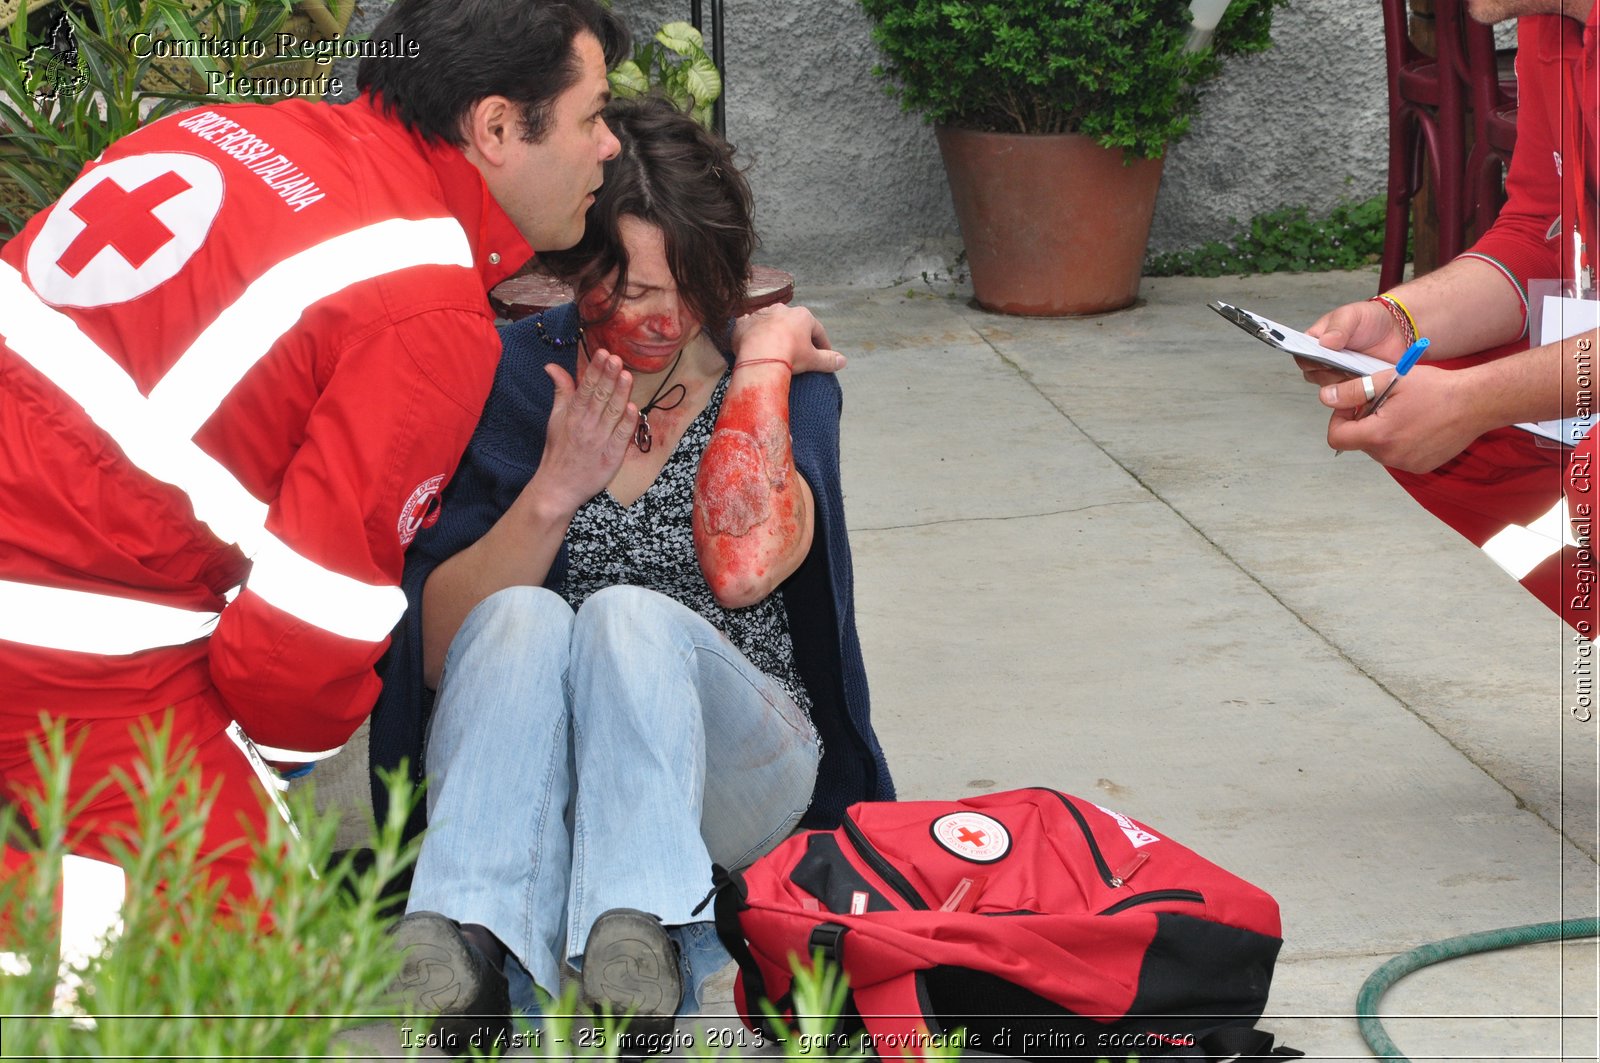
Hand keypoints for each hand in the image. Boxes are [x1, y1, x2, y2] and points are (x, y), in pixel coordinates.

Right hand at [531, 349, 637, 514]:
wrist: (558, 487)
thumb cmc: (559, 451)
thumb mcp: (556, 418)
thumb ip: (561, 391)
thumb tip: (552, 366)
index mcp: (572, 415)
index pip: (585, 388)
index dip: (595, 370)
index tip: (603, 353)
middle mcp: (586, 425)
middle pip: (599, 397)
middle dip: (608, 377)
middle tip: (616, 359)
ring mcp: (599, 441)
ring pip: (612, 413)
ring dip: (620, 394)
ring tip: (626, 375)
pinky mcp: (611, 457)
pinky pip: (621, 437)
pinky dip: (627, 423)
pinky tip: (633, 407)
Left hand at [730, 303, 845, 374]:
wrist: (759, 359)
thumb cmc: (789, 357)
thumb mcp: (813, 360)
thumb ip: (828, 360)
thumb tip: (843, 361)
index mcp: (802, 316)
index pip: (817, 330)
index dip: (822, 344)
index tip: (824, 354)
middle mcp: (782, 309)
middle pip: (794, 324)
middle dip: (797, 336)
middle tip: (800, 351)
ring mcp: (762, 314)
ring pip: (772, 322)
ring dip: (774, 332)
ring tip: (775, 348)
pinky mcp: (744, 323)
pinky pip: (750, 326)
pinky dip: (753, 333)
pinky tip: (753, 341)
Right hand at [1300, 299, 1408, 385]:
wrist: (1397, 331)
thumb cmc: (1370, 319)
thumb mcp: (1352, 315)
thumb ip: (1338, 327)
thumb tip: (1325, 342)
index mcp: (1315, 342)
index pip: (1302, 357)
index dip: (1311, 360)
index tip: (1325, 358)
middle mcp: (1323, 361)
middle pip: (1315, 376)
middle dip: (1331, 372)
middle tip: (1347, 363)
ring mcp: (1338, 375)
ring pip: (1331, 388)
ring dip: (1345, 381)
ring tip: (1359, 369)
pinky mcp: (1354, 386)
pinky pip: (1349, 395)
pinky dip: (1357, 391)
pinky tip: (1366, 379)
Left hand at [1320, 364, 1485, 472]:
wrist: (1476, 403)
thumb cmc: (1437, 389)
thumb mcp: (1389, 380)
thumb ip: (1353, 391)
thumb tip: (1326, 398)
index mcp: (1379, 435)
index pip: (1336, 437)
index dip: (1339, 419)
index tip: (1353, 406)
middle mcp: (1390, 456)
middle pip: (1358, 442)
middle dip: (1364, 423)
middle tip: (1385, 403)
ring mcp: (1407, 464)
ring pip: (1378, 449)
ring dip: (1382, 432)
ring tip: (1405, 412)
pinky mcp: (1421, 467)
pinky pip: (1398, 456)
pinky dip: (1400, 442)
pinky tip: (1417, 424)